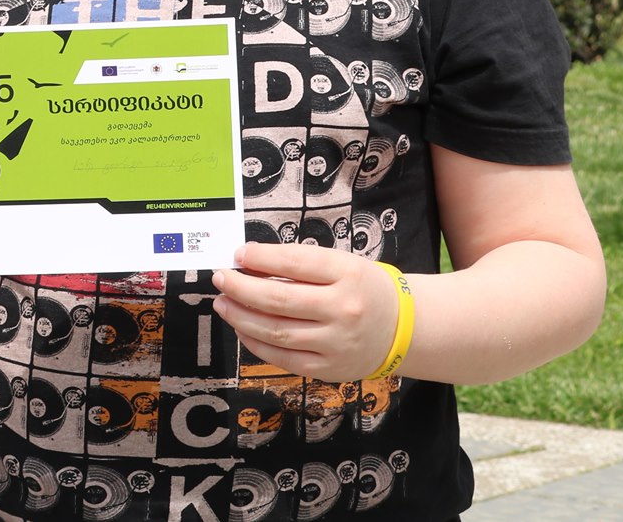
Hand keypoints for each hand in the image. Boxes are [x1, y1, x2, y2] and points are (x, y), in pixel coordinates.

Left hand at [210, 243, 401, 381]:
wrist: (402, 329)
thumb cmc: (363, 289)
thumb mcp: (342, 265)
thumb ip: (301, 264)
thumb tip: (250, 262)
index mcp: (348, 274)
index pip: (296, 262)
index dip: (261, 258)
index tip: (238, 254)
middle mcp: (343, 310)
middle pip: (279, 300)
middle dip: (241, 288)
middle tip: (220, 278)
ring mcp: (336, 343)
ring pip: (276, 331)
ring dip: (241, 317)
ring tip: (223, 303)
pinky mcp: (328, 369)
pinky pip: (283, 358)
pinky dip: (256, 343)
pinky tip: (242, 328)